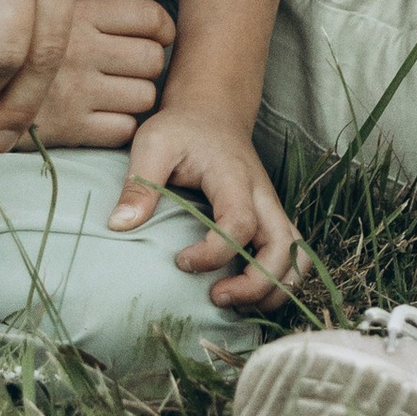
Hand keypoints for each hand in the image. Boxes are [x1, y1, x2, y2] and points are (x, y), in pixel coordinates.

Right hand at [0, 0, 173, 150]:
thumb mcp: (36, 5)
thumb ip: (84, 12)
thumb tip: (141, 28)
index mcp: (77, 10)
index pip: (150, 18)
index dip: (161, 32)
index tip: (152, 42)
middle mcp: (81, 46)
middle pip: (154, 60)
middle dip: (147, 70)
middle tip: (126, 75)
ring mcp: (75, 86)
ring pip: (144, 96)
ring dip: (134, 101)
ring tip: (109, 99)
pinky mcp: (65, 126)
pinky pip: (121, 130)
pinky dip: (116, 129)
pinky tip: (94, 121)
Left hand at [105, 99, 302, 310]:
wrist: (213, 112)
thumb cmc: (181, 129)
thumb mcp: (153, 144)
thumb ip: (139, 184)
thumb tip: (119, 226)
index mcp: (234, 176)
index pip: (239, 223)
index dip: (213, 253)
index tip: (180, 262)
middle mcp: (262, 195)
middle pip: (283, 247)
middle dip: (256, 283)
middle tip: (216, 297)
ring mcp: (272, 208)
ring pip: (297, 255)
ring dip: (274, 288)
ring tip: (236, 303)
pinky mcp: (272, 219)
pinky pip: (293, 255)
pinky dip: (280, 281)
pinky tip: (246, 294)